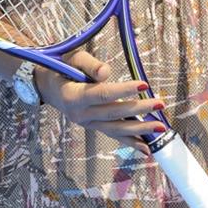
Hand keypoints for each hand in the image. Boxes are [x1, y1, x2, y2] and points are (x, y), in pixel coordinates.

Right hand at [35, 49, 165, 156]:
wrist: (47, 86)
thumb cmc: (62, 68)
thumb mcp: (73, 59)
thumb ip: (90, 64)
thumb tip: (106, 72)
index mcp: (75, 96)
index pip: (103, 94)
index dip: (124, 90)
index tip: (144, 85)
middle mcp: (81, 114)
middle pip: (114, 113)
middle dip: (139, 110)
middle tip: (160, 104)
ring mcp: (87, 124)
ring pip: (116, 129)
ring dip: (140, 130)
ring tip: (160, 128)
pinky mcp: (93, 127)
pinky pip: (113, 135)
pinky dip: (130, 142)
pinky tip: (146, 149)